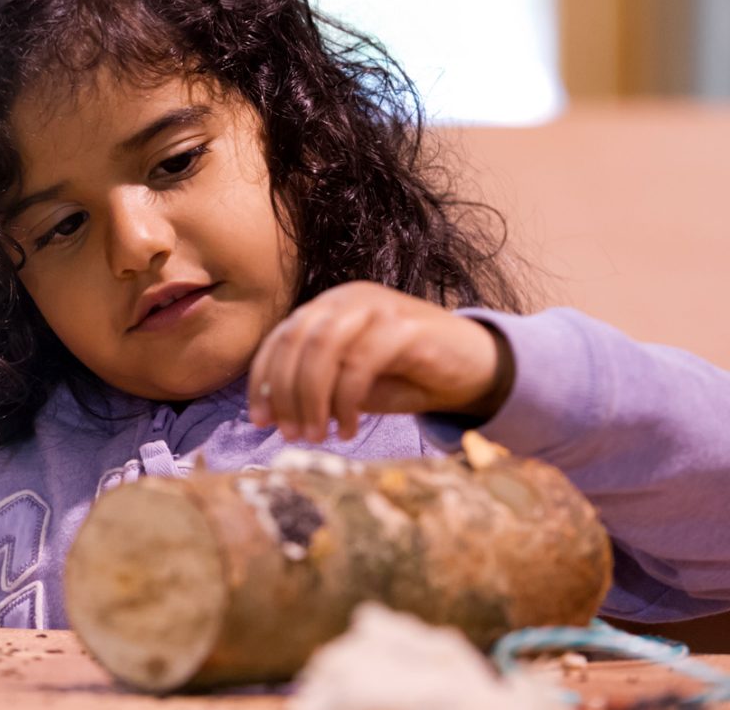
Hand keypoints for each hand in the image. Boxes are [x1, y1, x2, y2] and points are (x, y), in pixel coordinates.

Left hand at [248, 281, 513, 440]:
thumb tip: (270, 412)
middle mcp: (347, 299)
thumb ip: (313, 387)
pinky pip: (361, 362)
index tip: (260, 421)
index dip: (262, 381)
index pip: (280, 339)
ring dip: (312, 398)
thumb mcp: (349, 383)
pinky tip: (349, 428)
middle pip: (296, 342)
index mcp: (327, 308)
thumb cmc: (406, 377)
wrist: (475, 367)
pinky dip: (346, 400)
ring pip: (324, 348)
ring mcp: (377, 306)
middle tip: (291, 434)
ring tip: (317, 436)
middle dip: (285, 393)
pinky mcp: (406, 325)